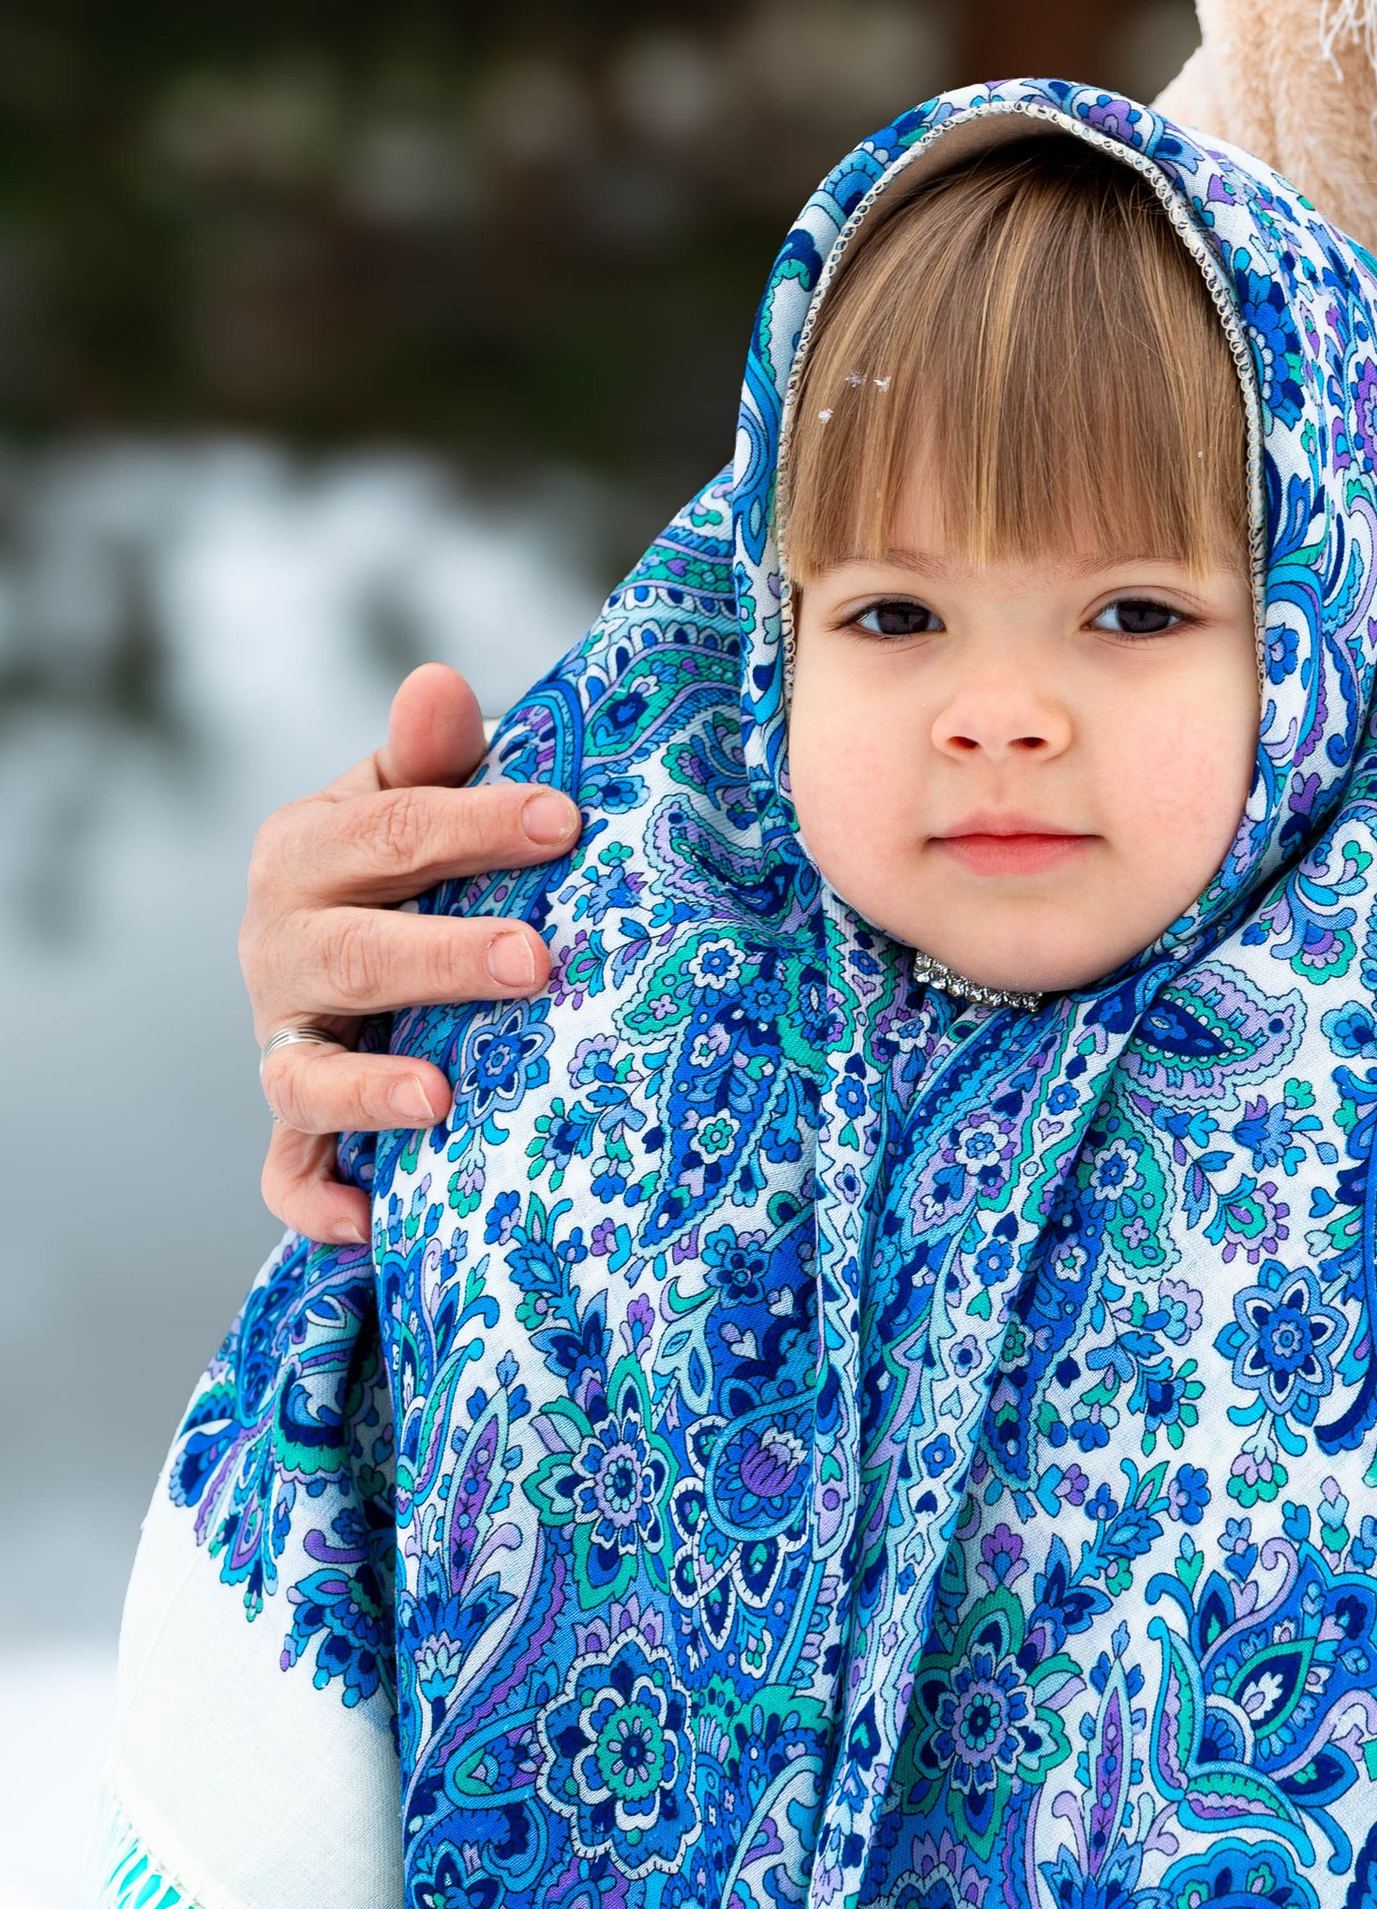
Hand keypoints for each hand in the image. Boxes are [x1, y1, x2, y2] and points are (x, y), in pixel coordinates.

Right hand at [245, 663, 580, 1248]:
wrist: (355, 930)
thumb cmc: (411, 857)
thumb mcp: (415, 791)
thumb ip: (431, 753)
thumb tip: (439, 684)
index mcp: (306, 850)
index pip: (389, 831)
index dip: (475, 824)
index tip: (565, 820)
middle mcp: (280, 948)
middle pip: (353, 956)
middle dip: (441, 957)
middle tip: (535, 959)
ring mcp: (282, 1039)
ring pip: (303, 1074)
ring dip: (370, 1089)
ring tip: (442, 1094)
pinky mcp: (295, 1121)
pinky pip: (288, 1176)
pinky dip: (319, 1204)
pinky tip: (375, 1224)